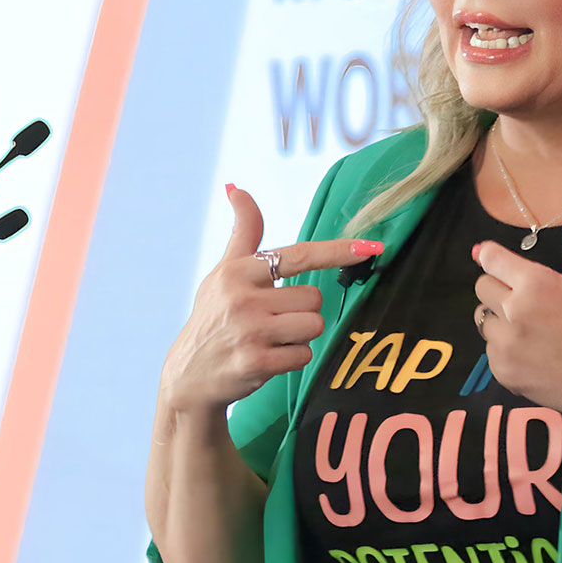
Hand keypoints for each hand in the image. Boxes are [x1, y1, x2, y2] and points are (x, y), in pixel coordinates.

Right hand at [159, 186, 381, 414]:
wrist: (190, 375)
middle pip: (314, 299)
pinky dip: (293, 359)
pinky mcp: (256, 362)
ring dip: (300, 336)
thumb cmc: (215, 316)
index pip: (299, 256)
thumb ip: (243, 232)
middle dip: (301, 311)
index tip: (372, 248)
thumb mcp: (223, 271)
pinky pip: (304, 355)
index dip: (338, 251)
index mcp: (238, 271)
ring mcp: (250, 331)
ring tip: (271, 339)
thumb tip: (235, 187)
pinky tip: (268, 358)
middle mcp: (243, 298)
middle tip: (272, 320)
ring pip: (313, 326)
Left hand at [472, 192, 561, 419]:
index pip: (490, 258)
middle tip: (530, 299)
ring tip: (533, 328)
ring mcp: (505, 346)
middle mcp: (513, 312)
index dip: (491, 256)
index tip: (497, 260)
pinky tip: (535, 353)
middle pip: (483, 287)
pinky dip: (506, 349)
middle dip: (501, 287)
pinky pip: (491, 351)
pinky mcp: (503, 373)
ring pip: (484, 319)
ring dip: (501, 319)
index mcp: (535, 283)